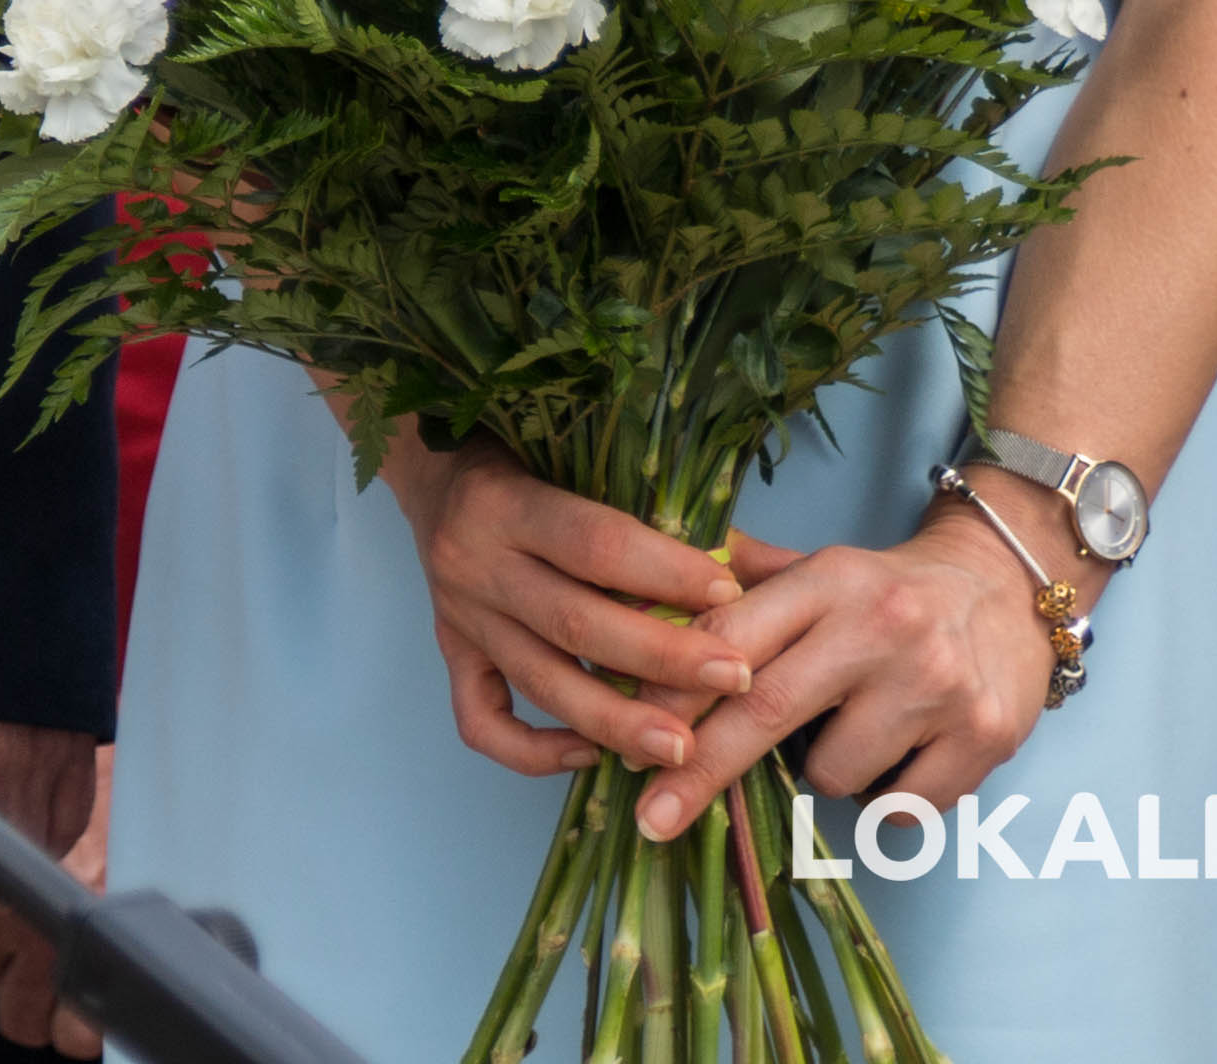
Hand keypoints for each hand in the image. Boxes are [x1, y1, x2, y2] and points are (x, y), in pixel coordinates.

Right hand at [378, 425, 751, 782]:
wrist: (435, 473)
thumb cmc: (530, 463)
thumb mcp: (586, 466)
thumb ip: (669, 516)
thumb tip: (781, 566)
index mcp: (508, 503)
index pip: (595, 543)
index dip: (665, 572)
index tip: (730, 594)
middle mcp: (476, 563)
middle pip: (574, 621)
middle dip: (661, 658)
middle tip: (733, 680)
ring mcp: (460, 617)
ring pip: (538, 680)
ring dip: (614, 721)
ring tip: (681, 750)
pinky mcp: (450, 655)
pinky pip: (482, 722)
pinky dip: (535, 751)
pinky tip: (589, 754)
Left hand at [627, 512, 1055, 838]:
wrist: (1011, 588)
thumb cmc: (890, 589)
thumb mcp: (819, 567)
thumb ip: (741, 588)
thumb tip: (645, 604)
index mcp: (827, 581)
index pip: (730, 639)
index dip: (671, 695)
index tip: (625, 739)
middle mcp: (881, 629)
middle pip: (767, 712)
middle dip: (700, 771)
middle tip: (651, 816)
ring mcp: (937, 686)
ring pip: (832, 773)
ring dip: (820, 772)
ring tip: (849, 731)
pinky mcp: (986, 737)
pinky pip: (897, 807)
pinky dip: (882, 798)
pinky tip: (898, 755)